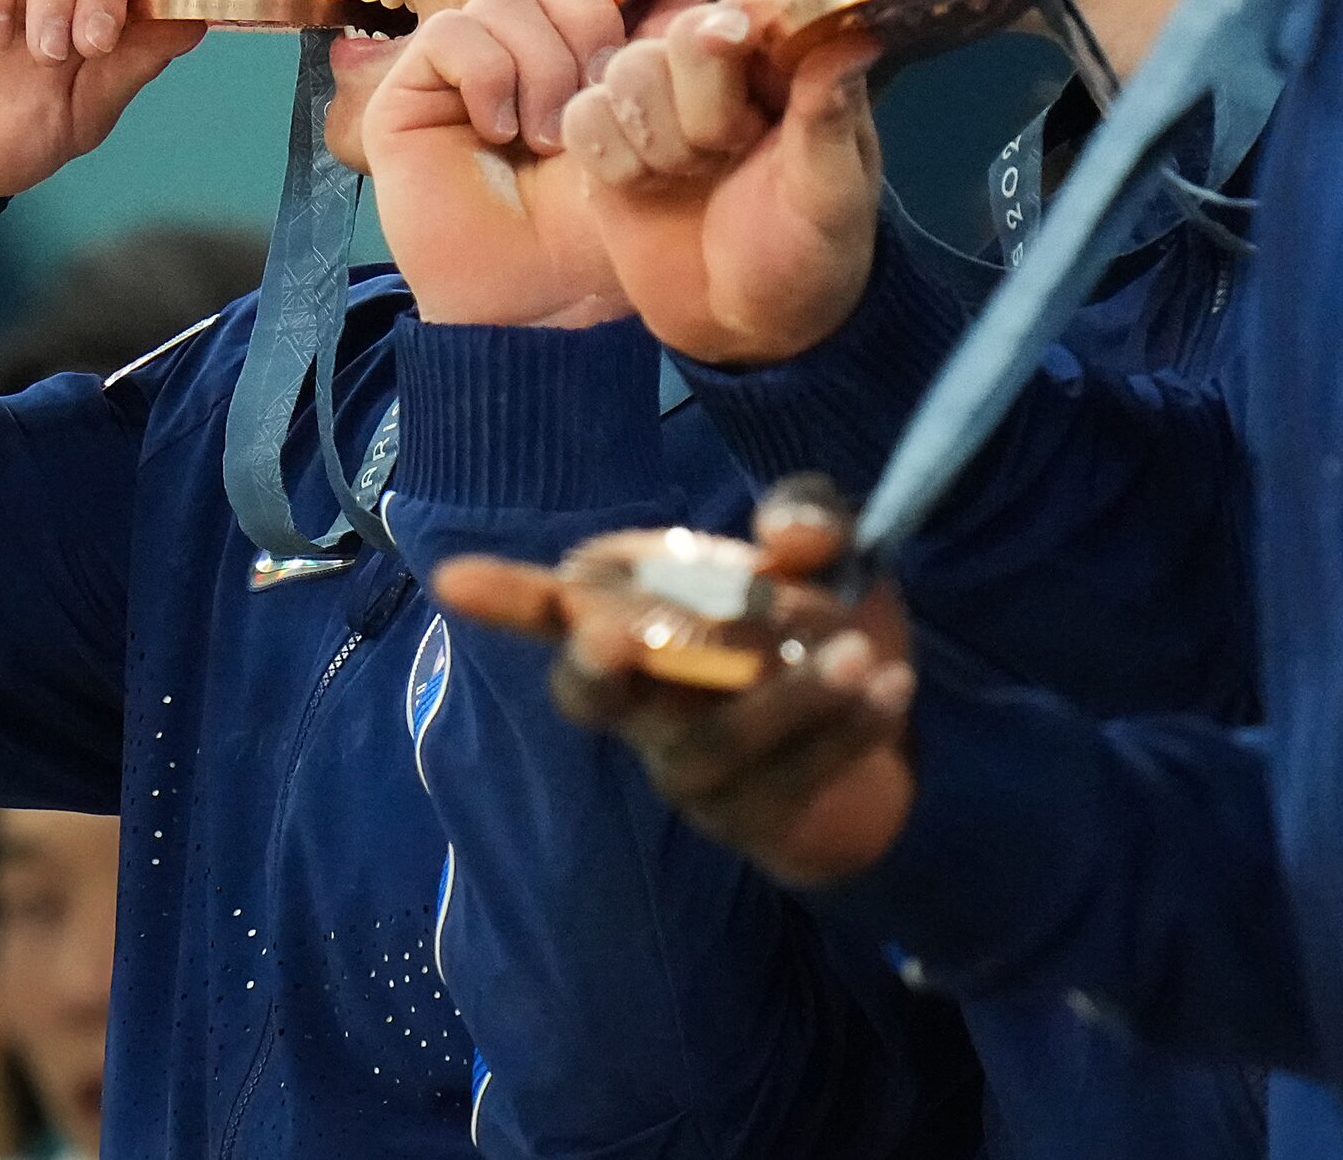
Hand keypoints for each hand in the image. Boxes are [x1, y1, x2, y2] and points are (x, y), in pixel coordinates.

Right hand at [362, 0, 665, 329]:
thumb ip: (660, 47)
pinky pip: (454, 34)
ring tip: (549, 137)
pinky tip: (500, 131)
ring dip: (541, 64)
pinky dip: (489, 76)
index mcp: (568, 53)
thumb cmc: (592, 230)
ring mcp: (460, 66)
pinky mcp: (410, 89)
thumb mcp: (644, 128)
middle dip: (586, 20)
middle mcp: (512, 50)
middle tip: (599, 92)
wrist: (536, 298)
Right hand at [432, 479, 916, 888]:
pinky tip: (891, 691)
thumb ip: (809, 523)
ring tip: (863, 651)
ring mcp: (684, 767)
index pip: (557, 608)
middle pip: (591, 694)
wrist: (886, 720)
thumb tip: (784, 535)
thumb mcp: (832, 555)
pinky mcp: (744, 820)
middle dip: (600, 665)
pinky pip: (779, 783)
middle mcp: (642, 699)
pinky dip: (840, 732)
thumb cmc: (826, 621)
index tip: (451, 576)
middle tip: (619, 636)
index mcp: (641, 618)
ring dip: (785, 697)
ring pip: (705, 744)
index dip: (507, 598)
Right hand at [563, 0, 883, 366]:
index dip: (747, 31)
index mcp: (793, 63)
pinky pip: (584, 115)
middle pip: (685, 32)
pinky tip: (646, 189)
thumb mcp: (832, 195)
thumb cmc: (809, 258)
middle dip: (702, 109)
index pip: (765, 2)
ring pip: (627, 69)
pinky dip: (612, 160)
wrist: (745, 325)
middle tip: (727, 154)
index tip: (748, 79)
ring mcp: (662, 96)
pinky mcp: (609, 134)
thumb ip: (830, 113)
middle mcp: (725, 65)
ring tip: (691, 176)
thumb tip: (856, 38)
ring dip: (657, 139)